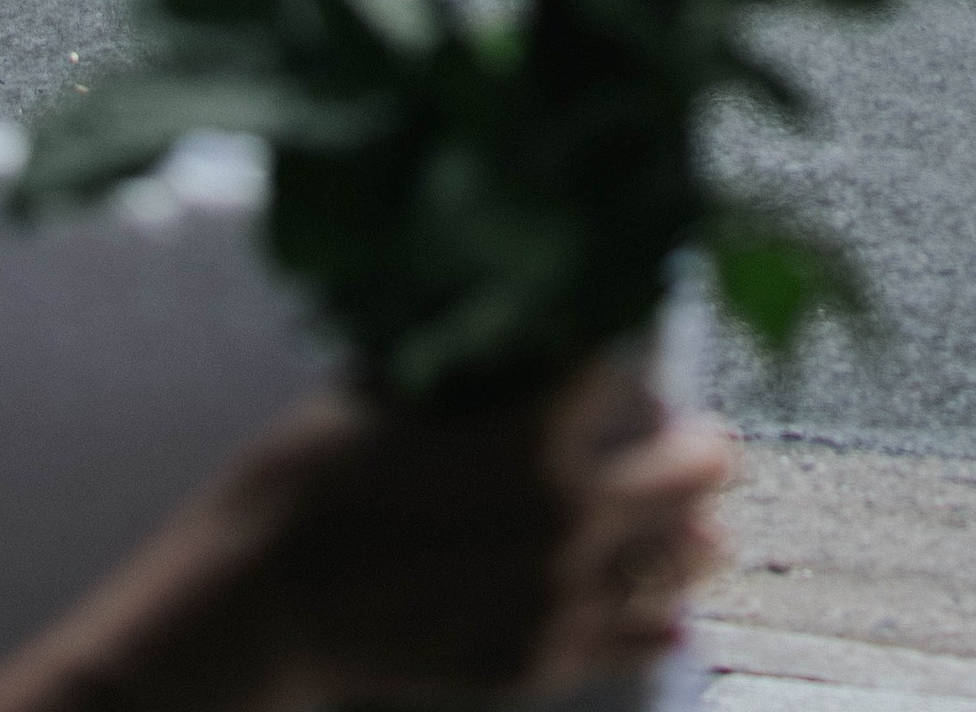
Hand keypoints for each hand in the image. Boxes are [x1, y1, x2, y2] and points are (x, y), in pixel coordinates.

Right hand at [229, 366, 737, 703]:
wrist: (262, 605)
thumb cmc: (311, 476)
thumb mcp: (389, 385)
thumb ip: (471, 361)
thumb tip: (519, 316)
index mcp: (535, 426)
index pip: (623, 367)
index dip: (631, 350)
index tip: (638, 344)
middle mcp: (565, 510)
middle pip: (683, 472)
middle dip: (699, 452)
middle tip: (712, 446)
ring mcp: (555, 593)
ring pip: (668, 563)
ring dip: (691, 544)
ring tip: (708, 541)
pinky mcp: (530, 659)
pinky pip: (620, 643)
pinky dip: (653, 630)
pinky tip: (676, 626)